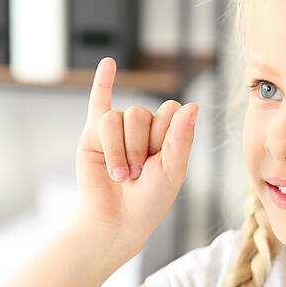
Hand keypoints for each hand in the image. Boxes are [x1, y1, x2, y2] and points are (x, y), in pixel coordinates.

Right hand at [73, 57, 198, 249]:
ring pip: (114, 118)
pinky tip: (108, 63)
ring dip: (118, 150)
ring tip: (120, 175)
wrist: (115, 223)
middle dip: (137, 146)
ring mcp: (117, 130)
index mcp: (168, 134)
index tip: (160, 161)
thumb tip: (193, 105)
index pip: (170, 111)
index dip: (165, 135)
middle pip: (139, 113)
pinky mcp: (92, 135)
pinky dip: (102, 81)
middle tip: (137, 174)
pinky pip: (98, 102)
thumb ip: (180, 139)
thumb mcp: (172, 172)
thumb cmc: (148, 202)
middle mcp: (143, 128)